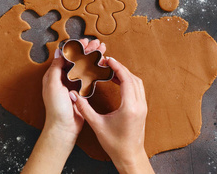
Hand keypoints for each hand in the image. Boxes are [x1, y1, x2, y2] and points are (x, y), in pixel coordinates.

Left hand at [42, 38, 105, 140]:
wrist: (63, 127)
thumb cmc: (56, 108)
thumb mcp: (53, 85)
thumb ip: (55, 67)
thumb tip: (58, 51)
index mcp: (54, 75)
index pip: (66, 56)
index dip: (77, 47)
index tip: (85, 41)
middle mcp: (64, 78)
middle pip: (77, 60)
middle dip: (88, 50)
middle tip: (98, 43)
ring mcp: (74, 84)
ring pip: (85, 67)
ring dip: (93, 57)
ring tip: (103, 49)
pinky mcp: (82, 91)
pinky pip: (90, 77)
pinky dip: (96, 69)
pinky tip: (103, 64)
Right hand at [70, 57, 153, 173]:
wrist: (130, 156)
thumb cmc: (115, 144)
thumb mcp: (97, 125)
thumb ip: (85, 109)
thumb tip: (74, 96)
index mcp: (130, 107)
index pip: (126, 79)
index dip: (117, 67)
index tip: (108, 60)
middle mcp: (139, 105)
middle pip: (133, 78)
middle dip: (120, 67)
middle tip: (107, 62)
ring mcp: (143, 107)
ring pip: (137, 83)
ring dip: (125, 74)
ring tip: (111, 70)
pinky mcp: (142, 109)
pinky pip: (138, 89)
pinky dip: (129, 81)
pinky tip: (117, 81)